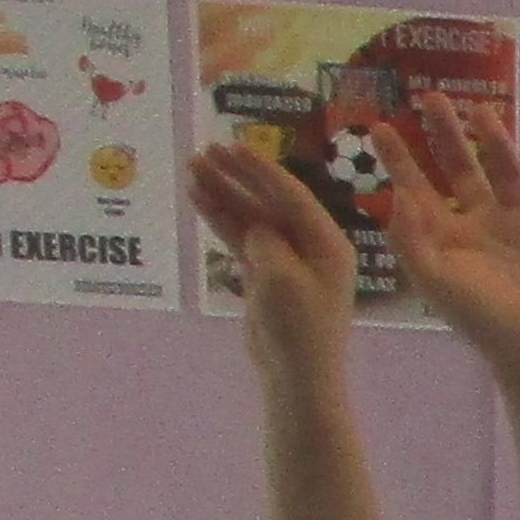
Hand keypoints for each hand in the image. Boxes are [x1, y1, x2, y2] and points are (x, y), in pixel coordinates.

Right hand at [184, 137, 355, 371]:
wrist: (295, 374)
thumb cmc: (297, 327)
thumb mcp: (281, 278)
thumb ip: (267, 241)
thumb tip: (254, 223)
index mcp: (328, 243)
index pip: (292, 195)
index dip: (260, 169)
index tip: (231, 146)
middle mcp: (311, 246)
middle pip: (270, 201)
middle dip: (237, 176)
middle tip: (203, 151)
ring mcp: (288, 259)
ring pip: (252, 218)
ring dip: (224, 193)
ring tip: (192, 169)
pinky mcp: (267, 275)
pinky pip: (243, 239)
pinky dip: (221, 220)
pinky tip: (198, 199)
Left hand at [361, 107, 519, 377]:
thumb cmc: (480, 318)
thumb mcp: (432, 278)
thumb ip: (409, 236)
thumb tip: (395, 191)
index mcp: (447, 234)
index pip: (417, 186)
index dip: (399, 157)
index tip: (377, 125)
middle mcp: (481, 221)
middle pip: (460, 167)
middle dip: (445, 133)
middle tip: (432, 97)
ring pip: (505, 170)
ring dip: (494, 140)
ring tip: (481, 110)